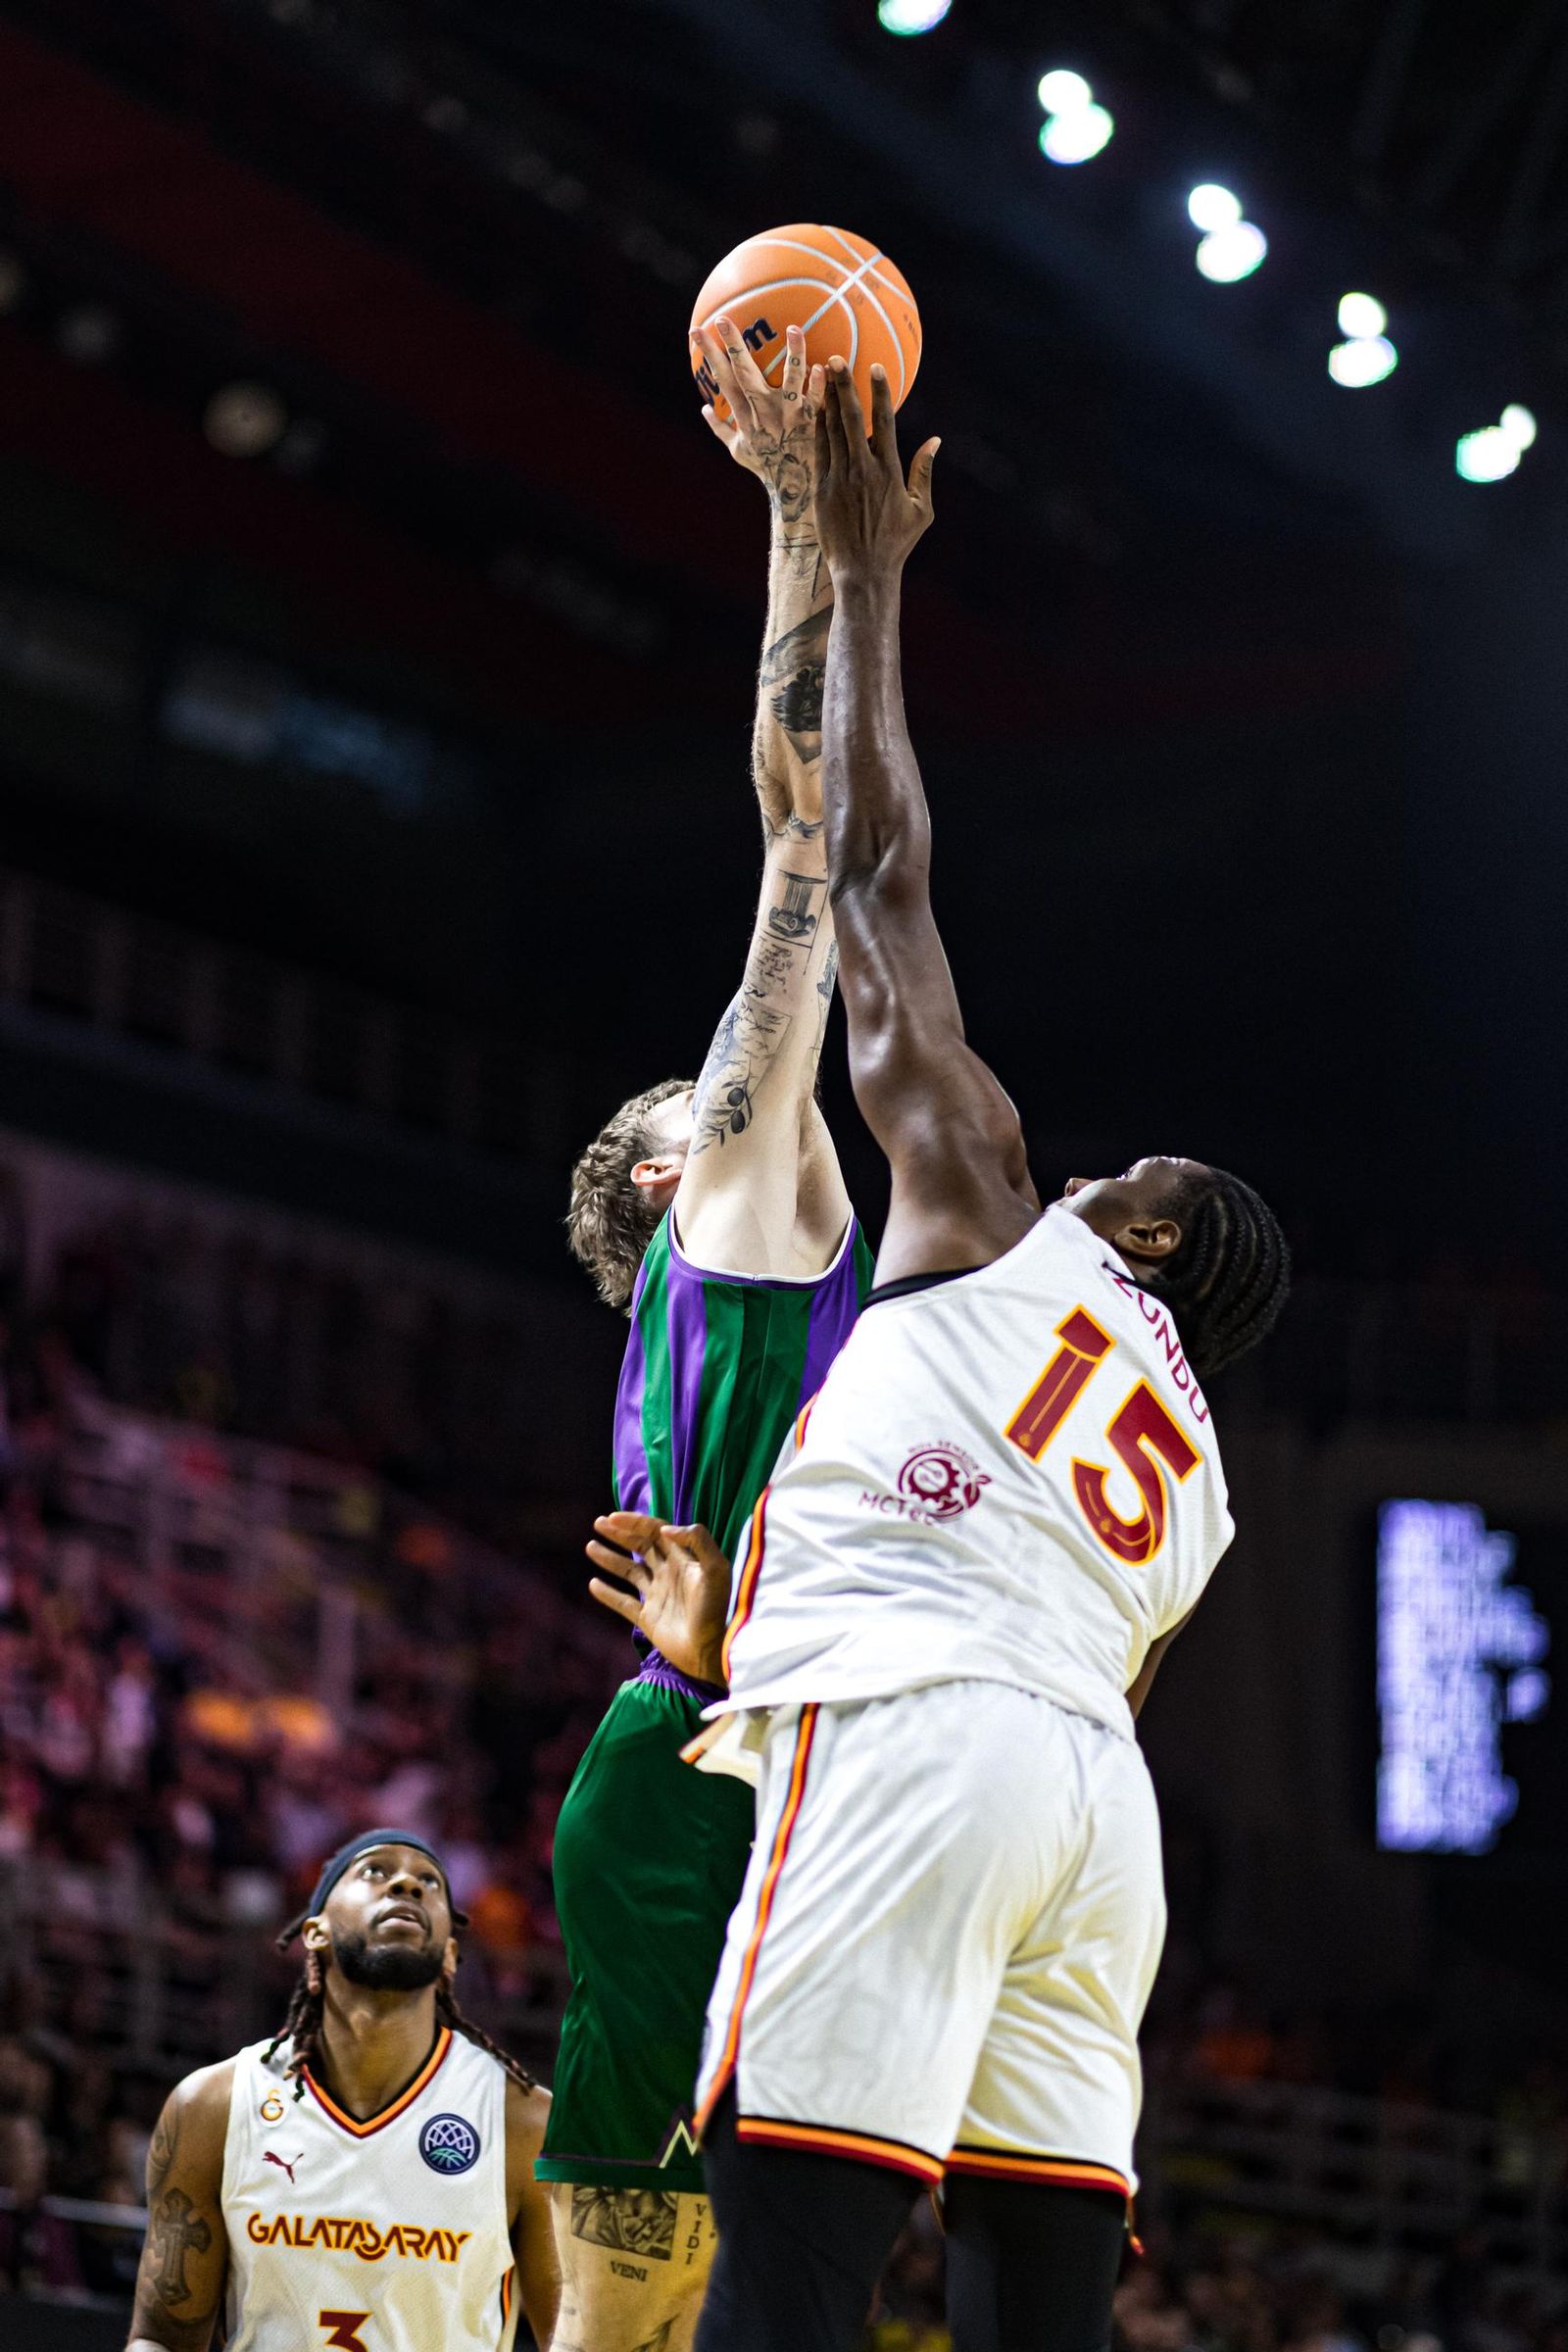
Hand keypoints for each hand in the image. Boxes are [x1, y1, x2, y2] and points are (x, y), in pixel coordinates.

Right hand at [586, 1512, 731, 1686]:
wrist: (710, 1650)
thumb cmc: (716, 1608)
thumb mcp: (716, 1569)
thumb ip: (697, 1541)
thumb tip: (664, 1527)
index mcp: (683, 1559)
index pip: (655, 1532)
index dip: (634, 1522)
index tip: (613, 1517)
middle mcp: (668, 1574)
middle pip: (640, 1546)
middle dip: (620, 1534)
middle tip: (599, 1523)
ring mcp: (657, 1596)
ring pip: (629, 1571)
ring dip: (610, 1558)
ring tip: (590, 1546)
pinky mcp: (648, 1619)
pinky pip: (623, 1603)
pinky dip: (608, 1594)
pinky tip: (593, 1584)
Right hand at [694, 316, 824, 523]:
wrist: (793, 494)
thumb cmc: (767, 469)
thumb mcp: (740, 452)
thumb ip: (721, 429)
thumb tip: (703, 410)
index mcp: (745, 416)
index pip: (723, 379)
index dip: (710, 355)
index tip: (697, 330)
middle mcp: (763, 414)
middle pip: (745, 375)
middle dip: (733, 347)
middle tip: (723, 319)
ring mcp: (788, 419)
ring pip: (788, 382)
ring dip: (792, 355)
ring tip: (794, 328)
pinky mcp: (812, 425)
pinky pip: (817, 402)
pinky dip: (819, 386)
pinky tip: (824, 366)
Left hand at [813, 361, 937, 583]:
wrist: (863, 572)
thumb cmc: (896, 544)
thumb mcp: (922, 510)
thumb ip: (925, 472)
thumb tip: (934, 441)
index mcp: (889, 471)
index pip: (883, 422)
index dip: (879, 392)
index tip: (875, 368)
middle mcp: (862, 470)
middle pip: (851, 419)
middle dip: (844, 386)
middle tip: (837, 358)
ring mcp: (838, 479)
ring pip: (830, 431)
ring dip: (826, 401)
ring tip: (821, 375)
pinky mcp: (820, 491)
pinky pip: (817, 452)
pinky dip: (816, 429)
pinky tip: (814, 410)